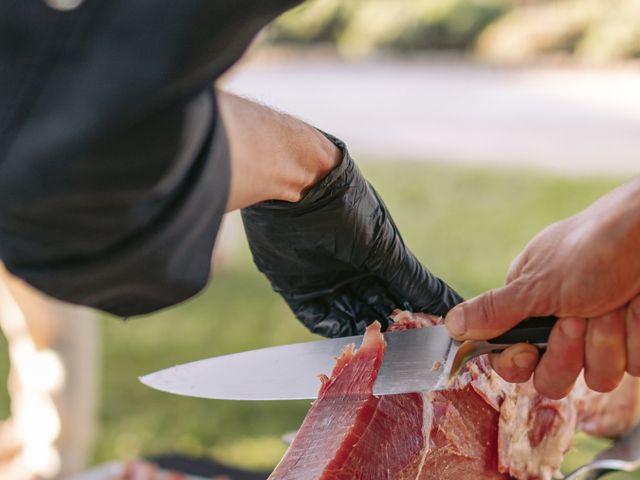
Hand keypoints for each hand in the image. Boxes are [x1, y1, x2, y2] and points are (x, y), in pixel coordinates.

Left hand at [242, 133, 461, 336]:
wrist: (296, 190)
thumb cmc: (349, 212)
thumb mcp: (387, 249)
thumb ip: (416, 282)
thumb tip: (454, 306)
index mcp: (379, 256)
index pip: (401, 294)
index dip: (412, 316)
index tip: (427, 340)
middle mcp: (353, 269)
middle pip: (374, 309)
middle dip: (386, 330)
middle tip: (401, 352)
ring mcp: (325, 279)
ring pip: (347, 317)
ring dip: (360, 333)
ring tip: (376, 353)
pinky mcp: (296, 287)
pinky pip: (315, 317)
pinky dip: (329, 330)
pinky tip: (345, 341)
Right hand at [445, 177, 639, 398]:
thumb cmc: (594, 247)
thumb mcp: (537, 282)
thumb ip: (494, 310)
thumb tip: (450, 325)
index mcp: (529, 307)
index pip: (509, 357)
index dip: (517, 362)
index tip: (528, 351)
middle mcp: (561, 325)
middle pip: (551, 378)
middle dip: (567, 352)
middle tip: (577, 318)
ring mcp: (600, 336)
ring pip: (595, 378)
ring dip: (606, 341)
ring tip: (614, 304)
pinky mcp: (633, 343)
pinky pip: (631, 366)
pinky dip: (635, 337)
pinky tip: (636, 308)